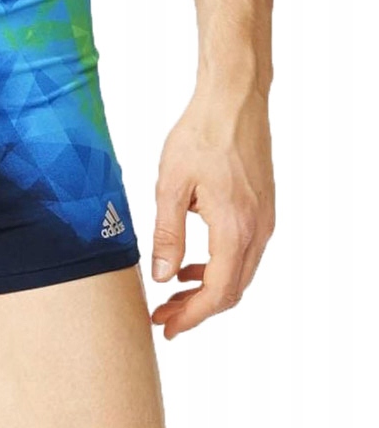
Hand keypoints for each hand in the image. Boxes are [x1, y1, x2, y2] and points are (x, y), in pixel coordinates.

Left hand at [150, 82, 275, 338]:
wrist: (233, 101)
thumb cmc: (200, 137)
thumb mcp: (170, 188)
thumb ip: (167, 236)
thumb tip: (163, 277)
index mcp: (234, 228)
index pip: (218, 292)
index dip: (192, 316)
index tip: (167, 327)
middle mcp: (257, 229)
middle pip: (232, 290)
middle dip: (196, 310)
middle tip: (162, 316)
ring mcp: (264, 220)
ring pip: (239, 274)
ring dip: (207, 290)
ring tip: (171, 295)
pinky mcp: (261, 209)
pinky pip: (243, 254)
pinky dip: (218, 269)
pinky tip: (191, 266)